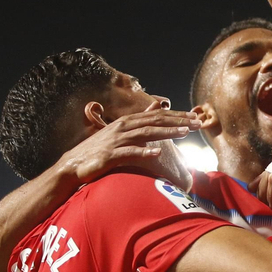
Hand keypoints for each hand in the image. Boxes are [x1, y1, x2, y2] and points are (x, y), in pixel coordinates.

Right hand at [58, 105, 201, 183]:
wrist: (73, 165)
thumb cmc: (100, 149)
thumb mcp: (120, 131)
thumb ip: (139, 120)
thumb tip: (156, 107)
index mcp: (127, 122)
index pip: (156, 116)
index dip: (176, 116)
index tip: (195, 118)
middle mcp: (123, 128)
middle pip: (154, 122)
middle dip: (177, 122)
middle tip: (197, 123)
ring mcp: (116, 141)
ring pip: (145, 134)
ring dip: (166, 133)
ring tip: (184, 133)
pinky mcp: (109, 156)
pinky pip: (129, 153)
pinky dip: (143, 152)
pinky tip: (157, 152)